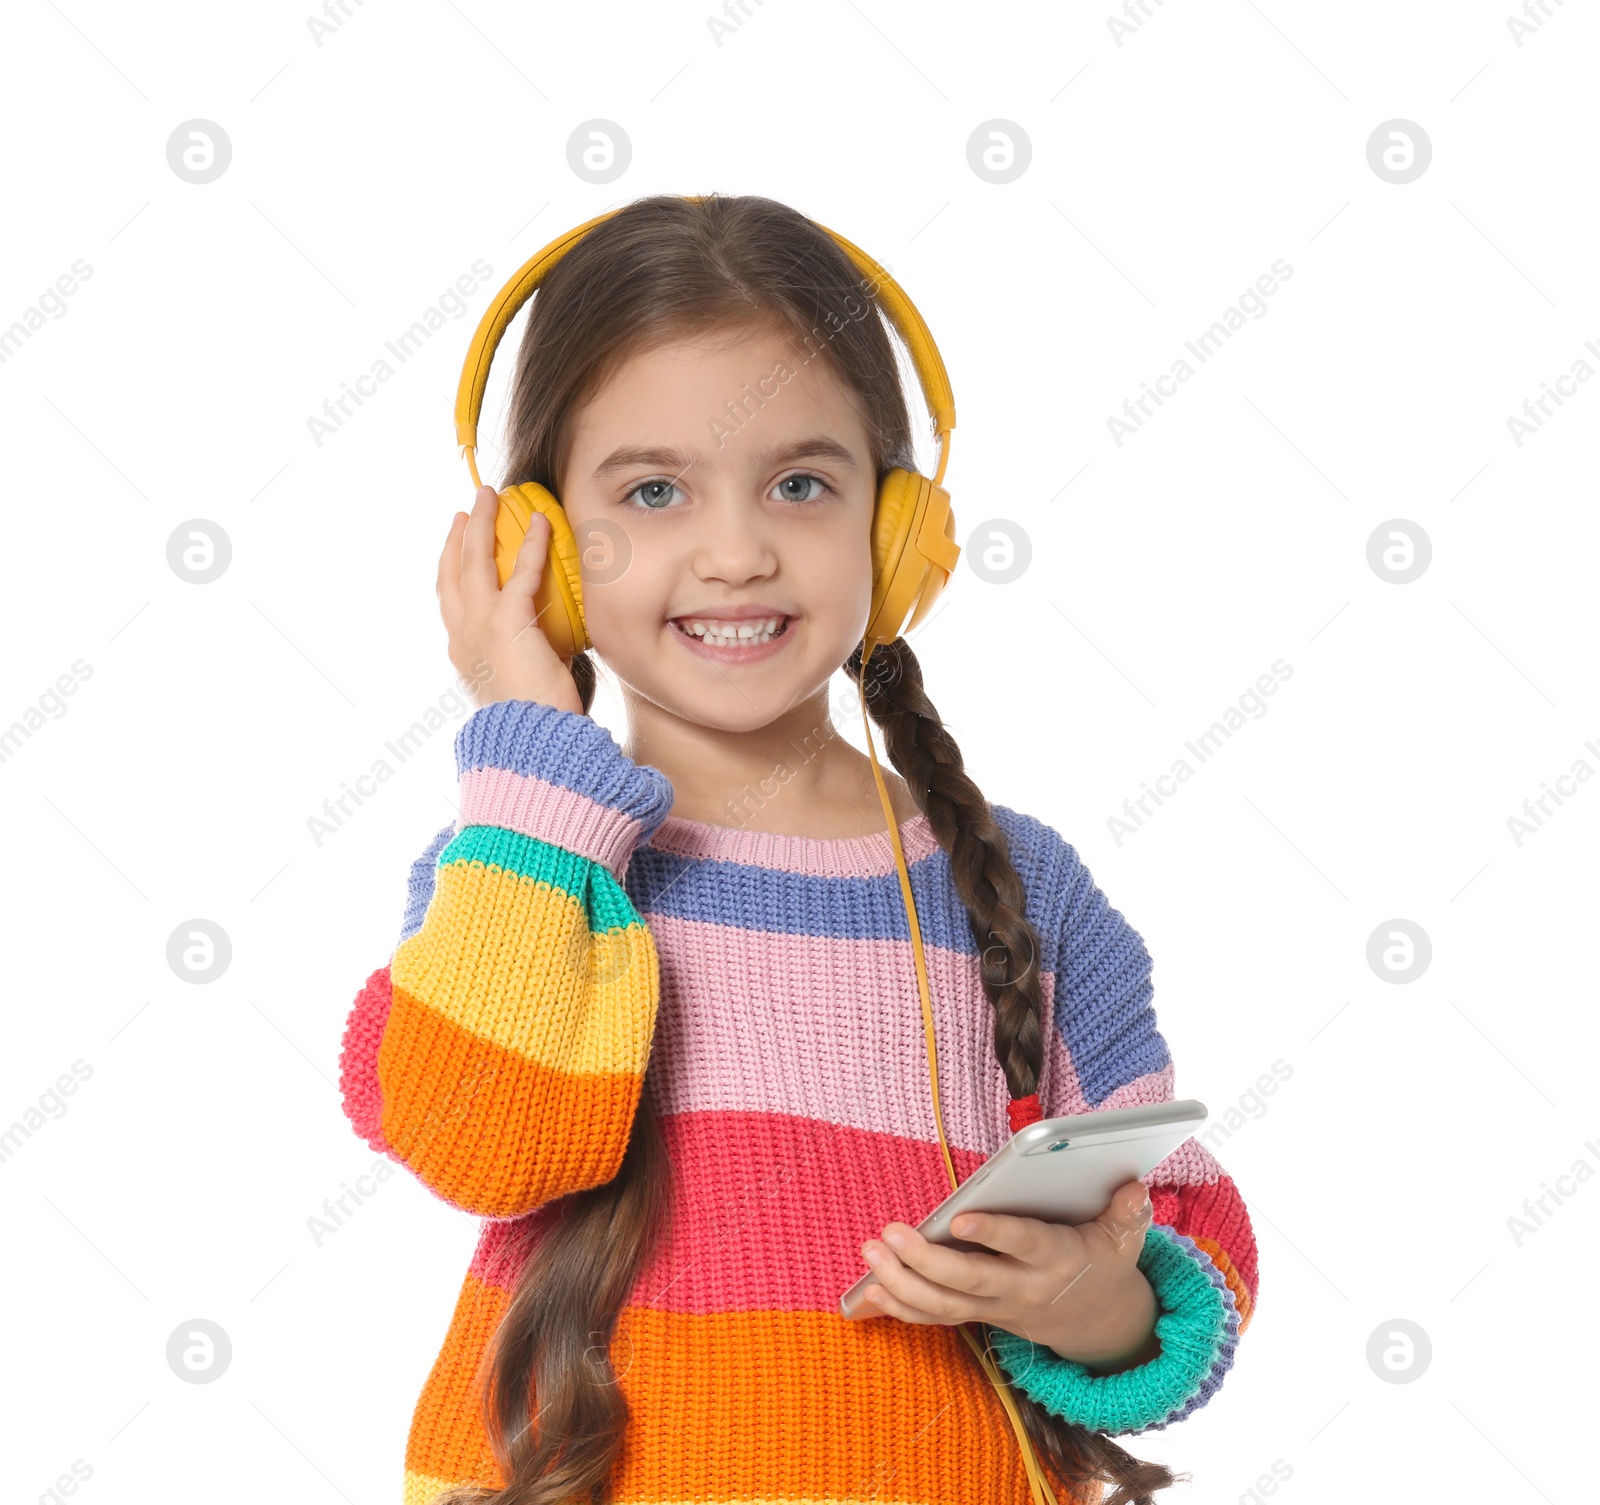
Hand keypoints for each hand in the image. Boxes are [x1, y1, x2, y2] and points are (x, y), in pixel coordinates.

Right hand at [438, 484, 583, 714]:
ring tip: (489, 495)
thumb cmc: (534, 727)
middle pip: (451, 572)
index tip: (455, 545)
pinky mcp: (508, 622)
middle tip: (466, 509)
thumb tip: (550, 657)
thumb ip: (524, 667)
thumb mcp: (519, 691)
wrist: (532, 745)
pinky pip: (522, 571)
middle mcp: (462, 637)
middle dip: (458, 535)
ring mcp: (480, 627)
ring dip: (482, 523)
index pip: (450, 602)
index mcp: (463, 655)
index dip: (450, 569)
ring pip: (474, 561)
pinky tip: (541, 522)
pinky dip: (532, 543)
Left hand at [846, 1178, 1160, 1372]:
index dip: (995, 1234)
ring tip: (869, 1251)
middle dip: (925, 1261)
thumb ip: (1128, 1214)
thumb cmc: (1103, 1262)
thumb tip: (1135, 1186)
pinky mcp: (979, 1314)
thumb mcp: (1125, 1240)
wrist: (1100, 1322)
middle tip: (888, 1233)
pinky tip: (866, 1293)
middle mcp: (1021, 1287)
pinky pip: (934, 1318)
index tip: (961, 1219)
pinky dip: (899, 1308)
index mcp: (1056, 1259)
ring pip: (943, 1305)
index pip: (1023, 1245)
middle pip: (969, 1280)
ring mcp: (996, 1307)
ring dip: (900, 1283)